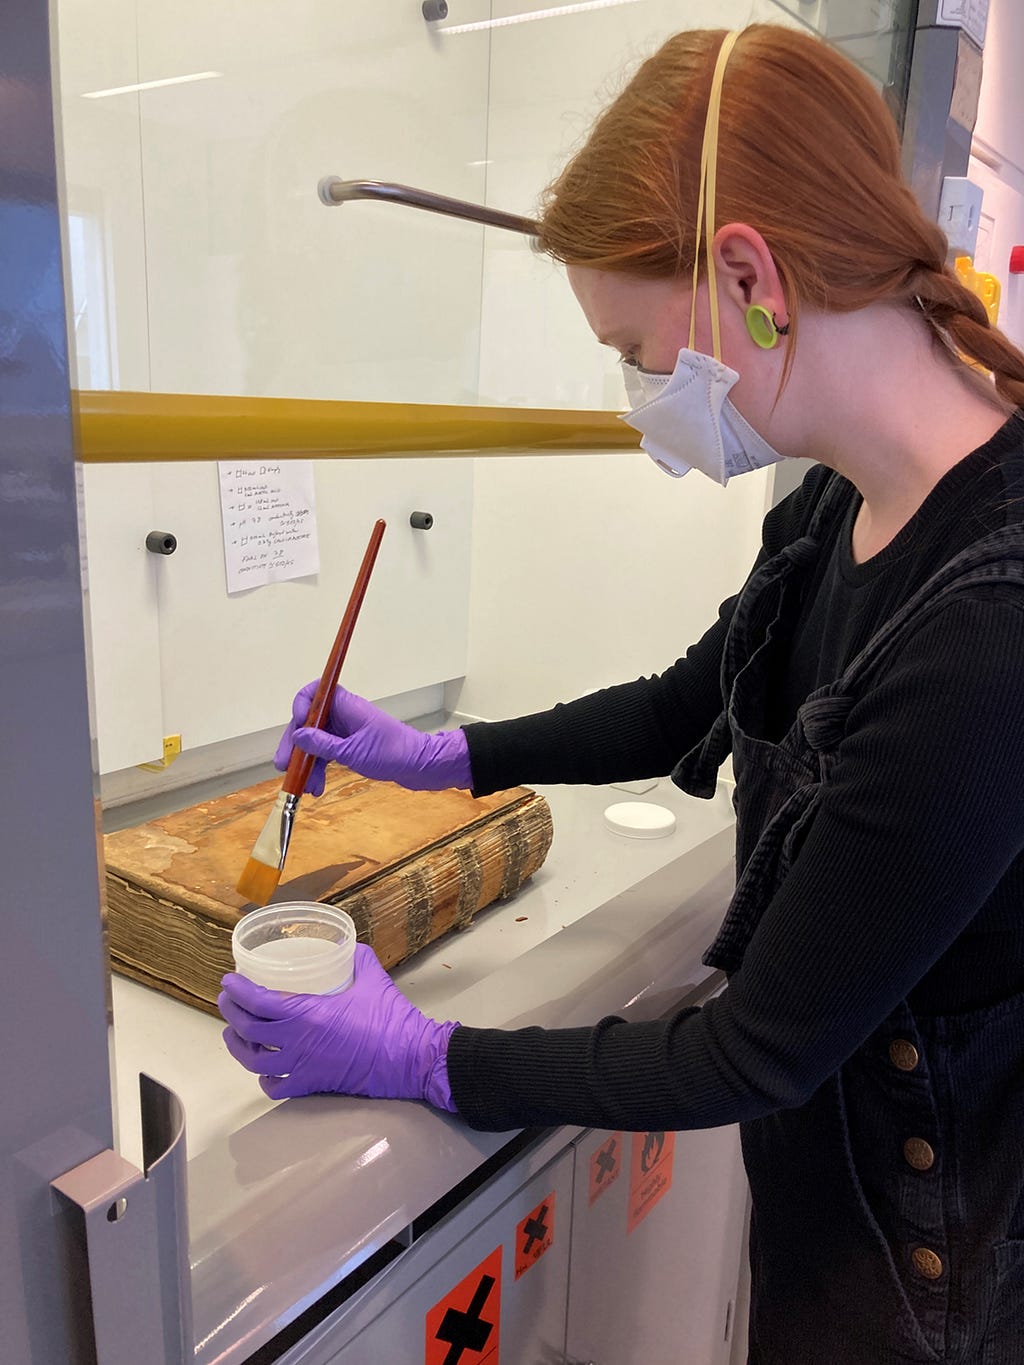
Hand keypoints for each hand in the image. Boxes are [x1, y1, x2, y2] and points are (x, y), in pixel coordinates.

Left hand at [218, 943, 459, 1107]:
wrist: (410, 1057)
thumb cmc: (391, 1017)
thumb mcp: (373, 976)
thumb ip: (355, 957)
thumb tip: (344, 946)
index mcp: (308, 1013)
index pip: (259, 1002)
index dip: (238, 990)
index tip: (228, 980)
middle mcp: (298, 1042)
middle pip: (249, 1030)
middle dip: (232, 1013)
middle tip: (227, 1000)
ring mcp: (303, 1067)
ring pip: (255, 1062)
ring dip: (239, 1047)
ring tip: (233, 1034)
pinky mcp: (313, 1085)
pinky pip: (277, 1088)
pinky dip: (264, 1079)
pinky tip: (264, 1069)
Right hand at [273, 681, 472, 795]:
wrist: (419, 766)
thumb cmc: (392, 753)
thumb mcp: (353, 752)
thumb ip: (323, 744)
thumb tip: (298, 736)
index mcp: (346, 705)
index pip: (314, 692)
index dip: (301, 706)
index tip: (297, 728)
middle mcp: (344, 713)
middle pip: (309, 722)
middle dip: (294, 744)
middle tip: (282, 766)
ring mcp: (346, 729)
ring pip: (315, 740)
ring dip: (306, 762)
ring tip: (303, 787)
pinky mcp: (350, 744)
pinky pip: (326, 751)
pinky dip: (319, 767)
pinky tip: (316, 786)